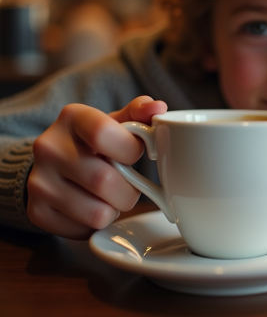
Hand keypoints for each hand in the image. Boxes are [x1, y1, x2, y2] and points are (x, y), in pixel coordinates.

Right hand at [27, 96, 167, 238]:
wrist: (56, 163)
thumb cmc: (97, 141)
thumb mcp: (117, 121)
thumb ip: (139, 114)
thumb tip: (158, 108)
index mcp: (72, 118)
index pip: (103, 133)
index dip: (129, 150)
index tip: (133, 154)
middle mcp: (48, 148)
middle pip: (103, 180)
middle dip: (129, 189)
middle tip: (127, 183)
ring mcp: (39, 181)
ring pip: (98, 212)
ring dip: (115, 209)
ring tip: (109, 196)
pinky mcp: (37, 212)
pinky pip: (85, 229)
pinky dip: (97, 223)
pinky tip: (92, 205)